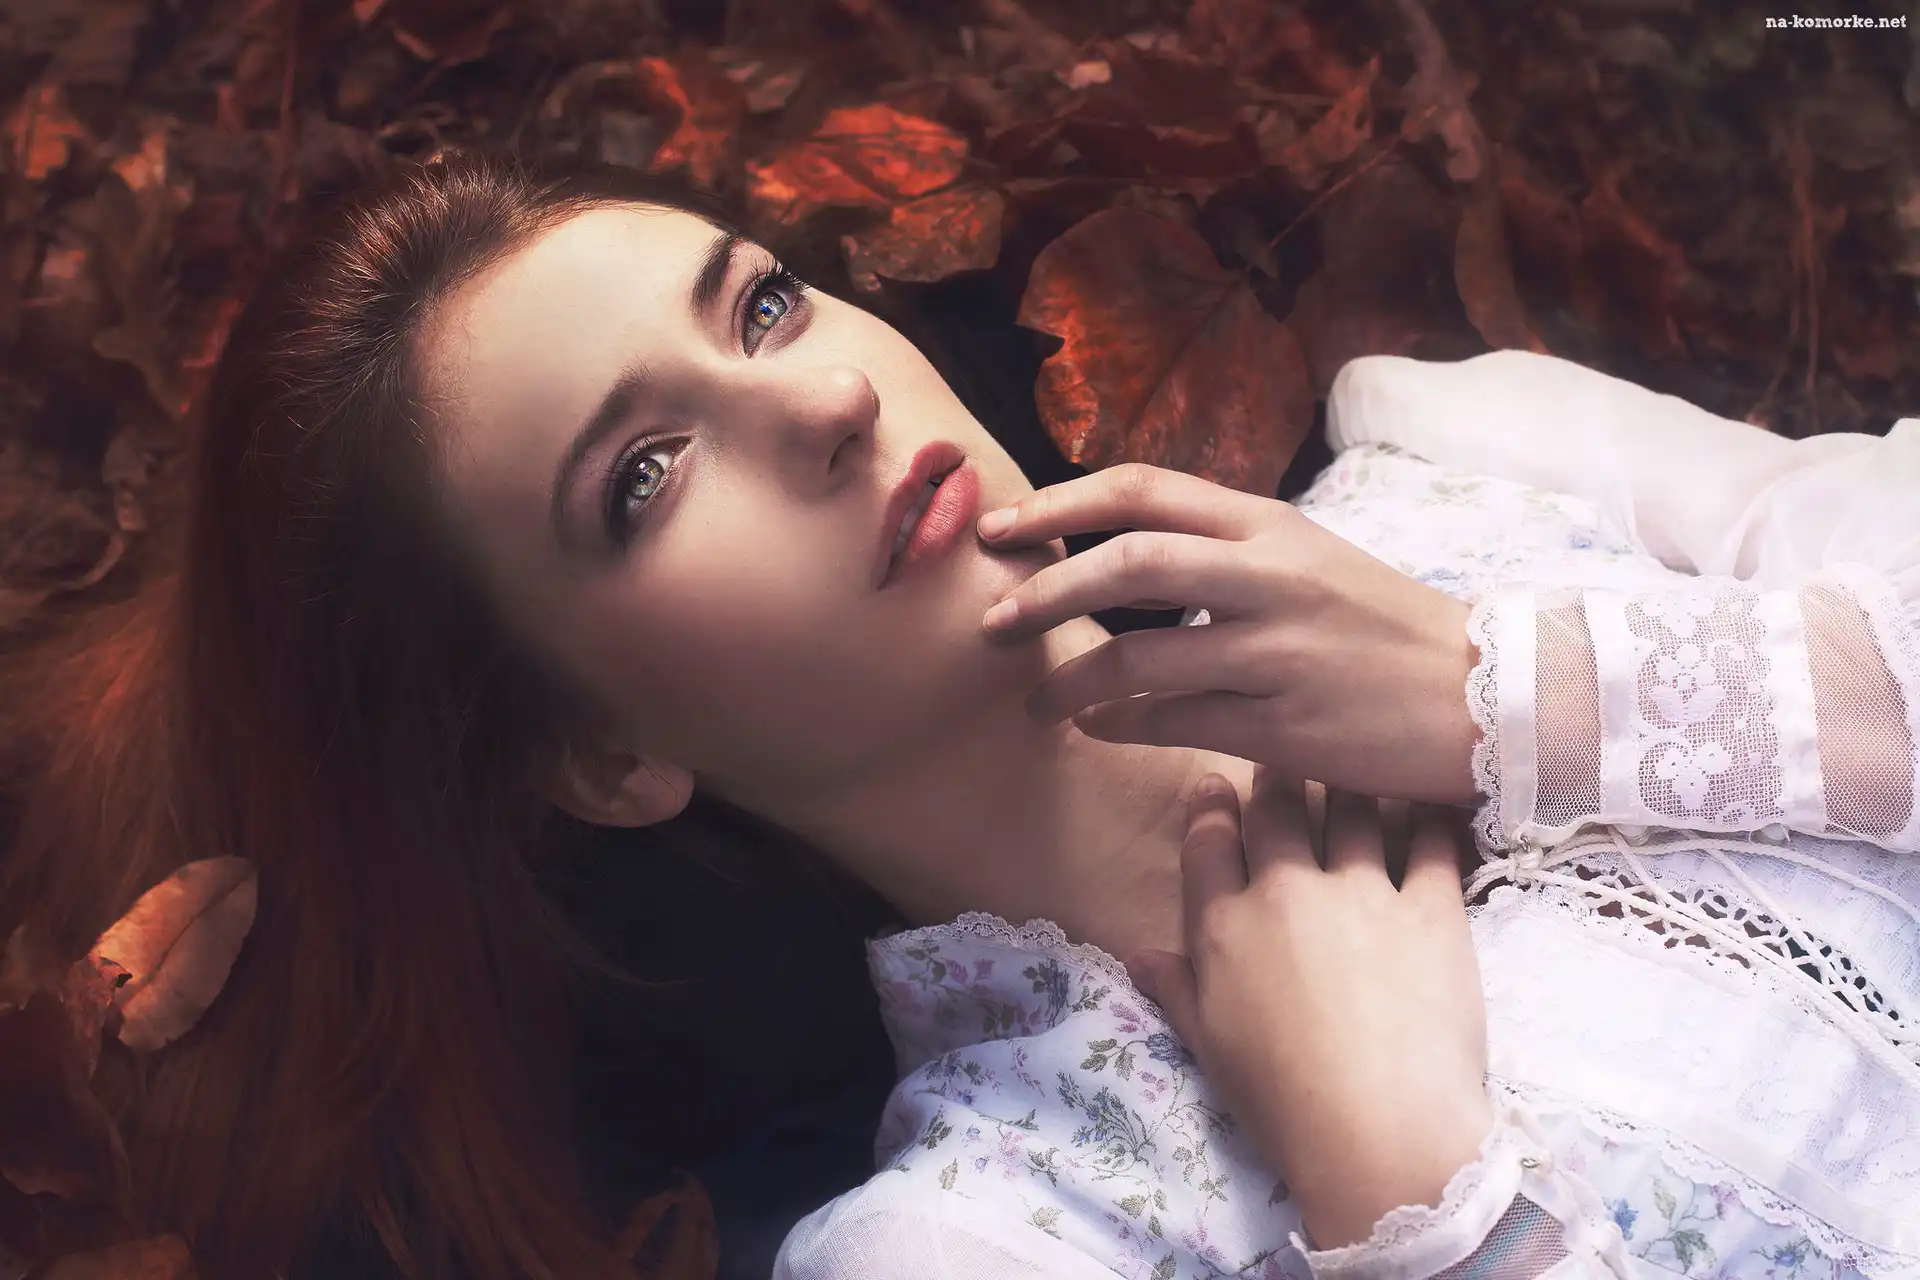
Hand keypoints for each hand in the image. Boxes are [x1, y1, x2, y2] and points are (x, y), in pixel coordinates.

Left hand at [978, 463, 1480, 805]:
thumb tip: (1119, 557)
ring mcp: (1278, 651)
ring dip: (1069, 680)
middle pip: (1128, 562)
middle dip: (1044, 588)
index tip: (1003, 528)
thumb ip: (1223, 553)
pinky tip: (1096, 727)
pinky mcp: (1284, 725)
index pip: (1143, 491)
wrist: (1488, 696)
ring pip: (1139, 654)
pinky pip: (1176, 721)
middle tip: (992, 620)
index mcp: (1270, 525)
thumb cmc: (1385, 629)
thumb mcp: (1310, 561)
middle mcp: (1270, 576)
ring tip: (1034, 699)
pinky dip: (1121, 724)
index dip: (1059, 503)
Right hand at [1127, 770, 1492, 1248]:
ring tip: (1360, 773)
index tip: (1216, 787)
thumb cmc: (1280, 1100)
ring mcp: (1362, 891)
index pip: (1208, 840)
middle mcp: (1286, 889)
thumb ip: (1175, 989)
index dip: (1210, 806)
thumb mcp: (1209, 1046)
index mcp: (1224, 923)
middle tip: (1289, 763)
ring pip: (1352, 808)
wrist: (1377, 1132)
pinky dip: (1431, 819)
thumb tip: (1138, 955)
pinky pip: (1433, 841)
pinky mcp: (1431, 908)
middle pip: (1277, 807)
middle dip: (1278, 778)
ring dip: (1352, 787)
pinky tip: (1433, 807)